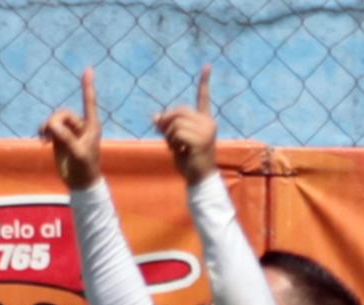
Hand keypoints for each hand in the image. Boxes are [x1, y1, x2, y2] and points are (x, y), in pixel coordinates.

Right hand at [40, 69, 101, 189]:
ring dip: (47, 127)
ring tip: (44, 138)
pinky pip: (49, 128)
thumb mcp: (78, 153)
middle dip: (54, 122)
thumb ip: (66, 138)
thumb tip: (53, 125)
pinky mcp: (60, 139)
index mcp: (91, 126)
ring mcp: (69, 132)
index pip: (89, 102)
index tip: (88, 69)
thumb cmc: (85, 168)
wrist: (80, 183)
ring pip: (54, 120)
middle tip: (49, 134)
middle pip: (63, 114)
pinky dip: (44, 132)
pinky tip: (42, 140)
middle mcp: (80, 126)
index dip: (87, 86)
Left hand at [154, 65, 216, 185]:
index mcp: (205, 121)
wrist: (200, 179)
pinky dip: (173, 142)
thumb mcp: (176, 141)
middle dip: (166, 121)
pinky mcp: (200, 140)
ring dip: (169, 135)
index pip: (203, 98)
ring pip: (176, 122)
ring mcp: (206, 131)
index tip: (207, 66)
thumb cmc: (189, 161)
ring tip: (176, 147)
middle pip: (179, 111)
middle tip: (163, 134)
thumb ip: (168, 127)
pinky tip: (180, 151)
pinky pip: (178, 133)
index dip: (204, 82)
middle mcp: (208, 123)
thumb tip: (155, 116)